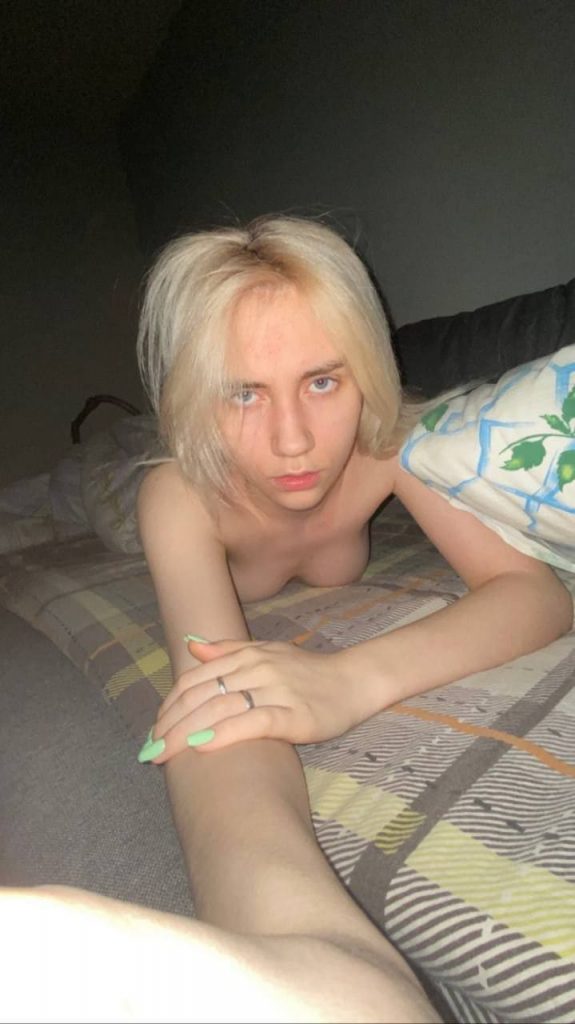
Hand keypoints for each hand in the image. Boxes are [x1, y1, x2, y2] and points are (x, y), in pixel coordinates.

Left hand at [144, 637, 365, 761]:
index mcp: (246, 656)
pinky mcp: (294, 714)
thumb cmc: (308, 672)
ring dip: (186, 733)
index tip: (153, 731)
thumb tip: (191, 645)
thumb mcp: (267, 653)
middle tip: (150, 751)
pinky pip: (252, 722)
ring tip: (166, 754)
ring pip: (219, 708)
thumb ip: (228, 651)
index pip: (195, 680)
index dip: (169, 705)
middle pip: (201, 695)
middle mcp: (256, 668)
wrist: (353, 681)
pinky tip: (203, 746)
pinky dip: (224, 733)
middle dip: (171, 724)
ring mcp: (275, 690)